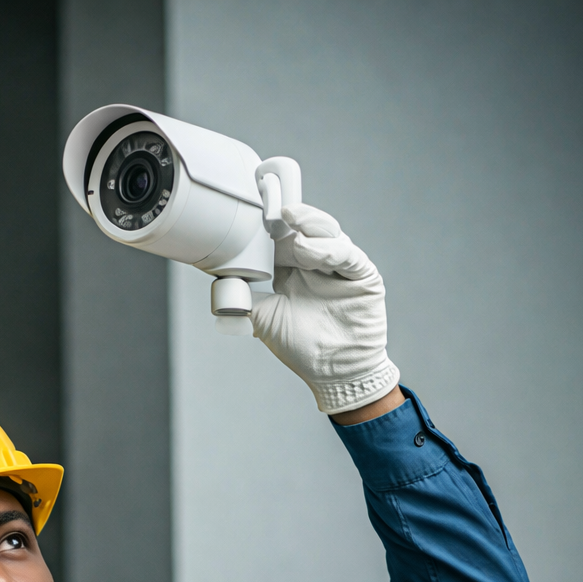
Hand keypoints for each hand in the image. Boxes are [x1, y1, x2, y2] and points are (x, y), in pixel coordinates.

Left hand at [249, 203, 399, 414]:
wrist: (333, 374)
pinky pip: (348, 255)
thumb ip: (244, 298)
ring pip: (327, 234)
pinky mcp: (363, 276)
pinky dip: (329, 248)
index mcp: (293, 271)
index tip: (253, 211)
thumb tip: (219, 283)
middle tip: (270, 206)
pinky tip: (309, 248)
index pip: (282, 239)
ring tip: (289, 222)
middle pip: (305, 229)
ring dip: (308, 225)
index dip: (269, 225)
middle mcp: (317, 265)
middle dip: (288, 217)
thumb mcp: (264, 318)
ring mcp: (341, 269)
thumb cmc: (301, 348)